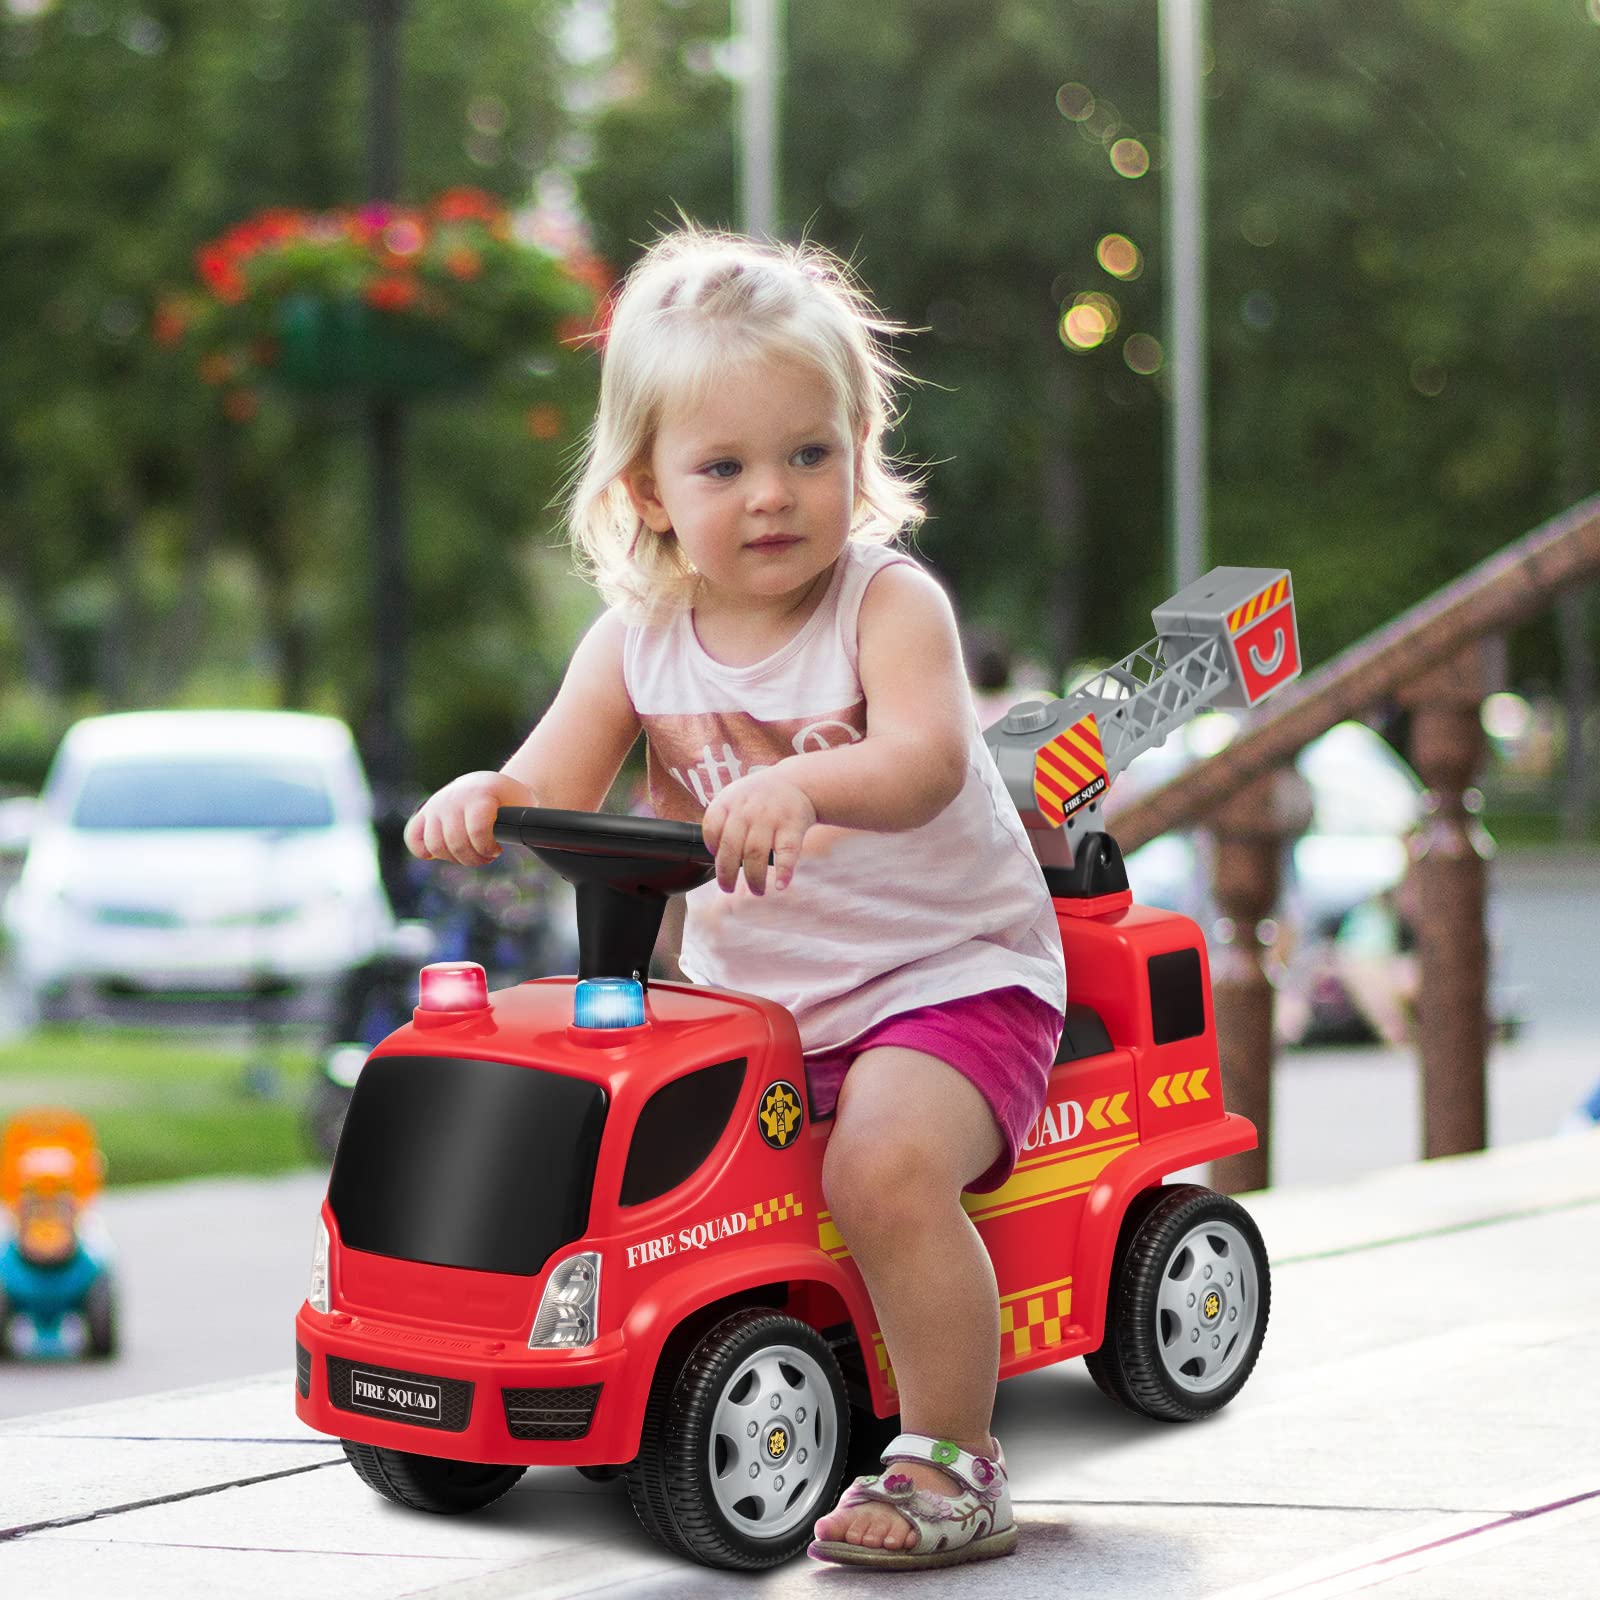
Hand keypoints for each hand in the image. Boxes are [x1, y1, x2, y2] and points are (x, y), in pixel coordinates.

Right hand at [403, 772, 536, 866]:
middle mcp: (454, 797)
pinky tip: (446, 850)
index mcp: (481, 793)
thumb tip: (547, 840)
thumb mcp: (527, 809)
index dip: (487, 846)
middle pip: (455, 842)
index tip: (497, 848)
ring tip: (471, 851)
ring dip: (455, 857)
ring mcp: (437, 805)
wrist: (494, 787)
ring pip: (435, 845)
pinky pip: (414, 839)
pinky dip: (426, 850)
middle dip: (474, 856)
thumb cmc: (514, 803)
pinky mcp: (424, 814)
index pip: (477, 829)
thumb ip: (531, 824)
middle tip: (487, 853)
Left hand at [701, 771, 814, 895]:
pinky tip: (780, 884)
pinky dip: (784, 872)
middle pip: (731, 848)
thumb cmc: (760, 798)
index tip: (720, 860)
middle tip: (729, 888)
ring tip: (757, 890)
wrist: (798, 782)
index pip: (711, 829)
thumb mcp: (735, 797)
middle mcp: (747, 809)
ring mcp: (770, 817)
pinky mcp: (792, 825)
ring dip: (754, 878)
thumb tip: (712, 856)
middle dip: (727, 875)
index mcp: (728, 801)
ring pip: (755, 854)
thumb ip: (722, 821)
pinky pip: (786, 853)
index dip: (712, 849)